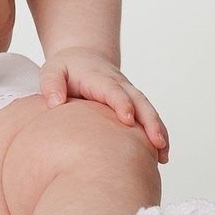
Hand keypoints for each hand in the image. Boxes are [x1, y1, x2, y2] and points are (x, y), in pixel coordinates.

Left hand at [40, 48, 169, 163]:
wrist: (83, 58)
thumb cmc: (66, 68)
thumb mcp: (52, 70)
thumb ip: (51, 84)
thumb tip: (55, 103)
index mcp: (99, 77)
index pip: (113, 90)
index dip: (122, 104)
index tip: (127, 119)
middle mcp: (119, 85)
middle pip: (139, 101)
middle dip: (149, 121)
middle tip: (156, 141)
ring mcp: (129, 94)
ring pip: (148, 111)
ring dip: (158, 130)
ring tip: (163, 155)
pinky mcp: (133, 104)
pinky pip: (148, 119)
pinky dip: (157, 134)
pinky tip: (162, 156)